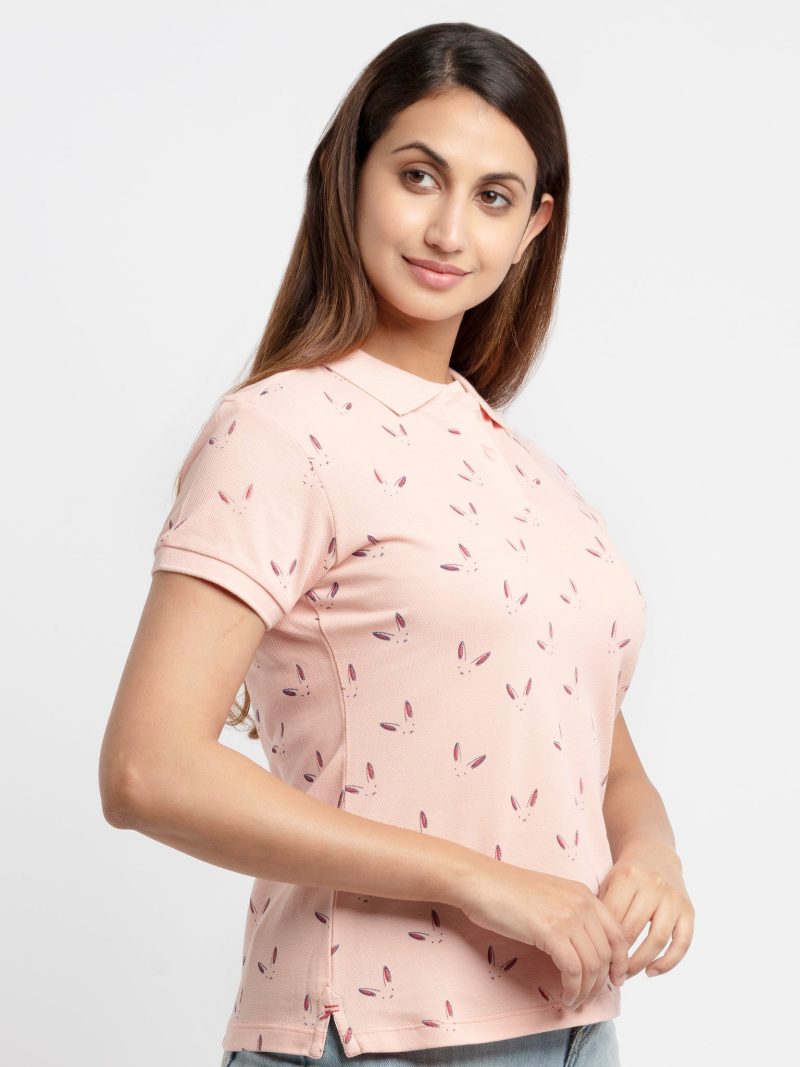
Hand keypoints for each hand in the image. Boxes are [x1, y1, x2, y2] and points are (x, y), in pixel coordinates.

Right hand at [457, 855, 628, 1009]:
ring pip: (592, 965)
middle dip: (602, 982)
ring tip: (575, 1001)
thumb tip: (582, 948)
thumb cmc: (508, 891)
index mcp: (584, 893)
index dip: (621, 961)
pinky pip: (573, 970)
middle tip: (591, 997)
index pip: (618, 933)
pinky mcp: (551, 931)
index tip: (615, 980)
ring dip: (586, 990)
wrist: (482, 882)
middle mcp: (582, 903)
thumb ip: (571, 915)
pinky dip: (572, 989)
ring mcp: (567, 916)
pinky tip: (565, 996)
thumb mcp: (550, 897)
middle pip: (606, 953)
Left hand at [597, 839, 694, 979]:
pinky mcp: (689, 911)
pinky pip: (682, 944)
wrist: (656, 857)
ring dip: (640, 963)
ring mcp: (673, 898)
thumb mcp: (609, 883)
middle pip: (633, 930)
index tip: (595, 961)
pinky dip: (667, 963)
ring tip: (627, 975)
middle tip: (609, 973)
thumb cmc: (626, 877)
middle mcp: (653, 885)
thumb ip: (601, 910)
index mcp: (628, 877)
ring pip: (657, 939)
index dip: (604, 943)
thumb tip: (591, 949)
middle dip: (620, 957)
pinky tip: (651, 972)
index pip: (613, 919)